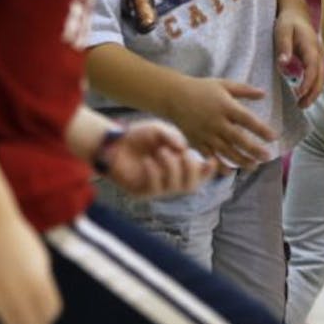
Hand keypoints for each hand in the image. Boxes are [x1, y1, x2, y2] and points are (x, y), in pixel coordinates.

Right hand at [0, 216, 61, 323]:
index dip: (51, 311)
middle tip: (37, 321)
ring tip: (14, 300)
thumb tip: (42, 314)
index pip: (51, 313)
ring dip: (16, 318)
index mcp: (37, 285)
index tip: (47, 305)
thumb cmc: (19, 243)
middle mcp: (17, 295)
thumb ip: (43, 288)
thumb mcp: (40, 263)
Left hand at [102, 119, 216, 198]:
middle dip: (192, 170)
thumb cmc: (137, 137)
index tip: (212, 160)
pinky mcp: (141, 192)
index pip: (200, 175)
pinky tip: (148, 161)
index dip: (209, 171)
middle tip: (184, 155)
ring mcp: (156, 189)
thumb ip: (172, 137)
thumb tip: (184, 149)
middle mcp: (170, 181)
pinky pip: (154, 188)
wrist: (111, 143)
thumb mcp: (158, 130)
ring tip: (161, 151)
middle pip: (192, 186)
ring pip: (175, 188)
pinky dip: (154, 173)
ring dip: (172, 168)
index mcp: (178, 167)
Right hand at [166, 76, 276, 168]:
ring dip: (240, 160)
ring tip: (253, 166)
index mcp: (225, 106)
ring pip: (225, 150)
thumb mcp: (223, 84)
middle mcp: (216, 122)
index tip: (273, 137)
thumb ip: (244, 90)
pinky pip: (209, 156)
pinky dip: (218, 165)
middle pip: (238, 139)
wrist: (172, 96)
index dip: (261, 129)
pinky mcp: (196, 141)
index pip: (247, 120)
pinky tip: (229, 171)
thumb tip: (264, 94)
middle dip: (253, 149)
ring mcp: (205, 133)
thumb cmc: (200, 88)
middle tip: (267, 157)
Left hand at [275, 9, 323, 107]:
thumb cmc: (287, 23)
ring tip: (302, 105)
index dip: (308, 82)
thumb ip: (283, 47)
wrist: (296, 14)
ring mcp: (319, 57)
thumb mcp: (282, 32)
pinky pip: (317, 76)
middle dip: (313, 92)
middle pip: (320, 76)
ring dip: (314, 92)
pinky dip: (313, 87)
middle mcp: (318, 53)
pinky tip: (304, 96)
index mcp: (310, 47)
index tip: (299, 93)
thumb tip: (283, 64)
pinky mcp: (315, 60)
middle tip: (301, 106)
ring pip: (321, 78)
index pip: (312, 68)